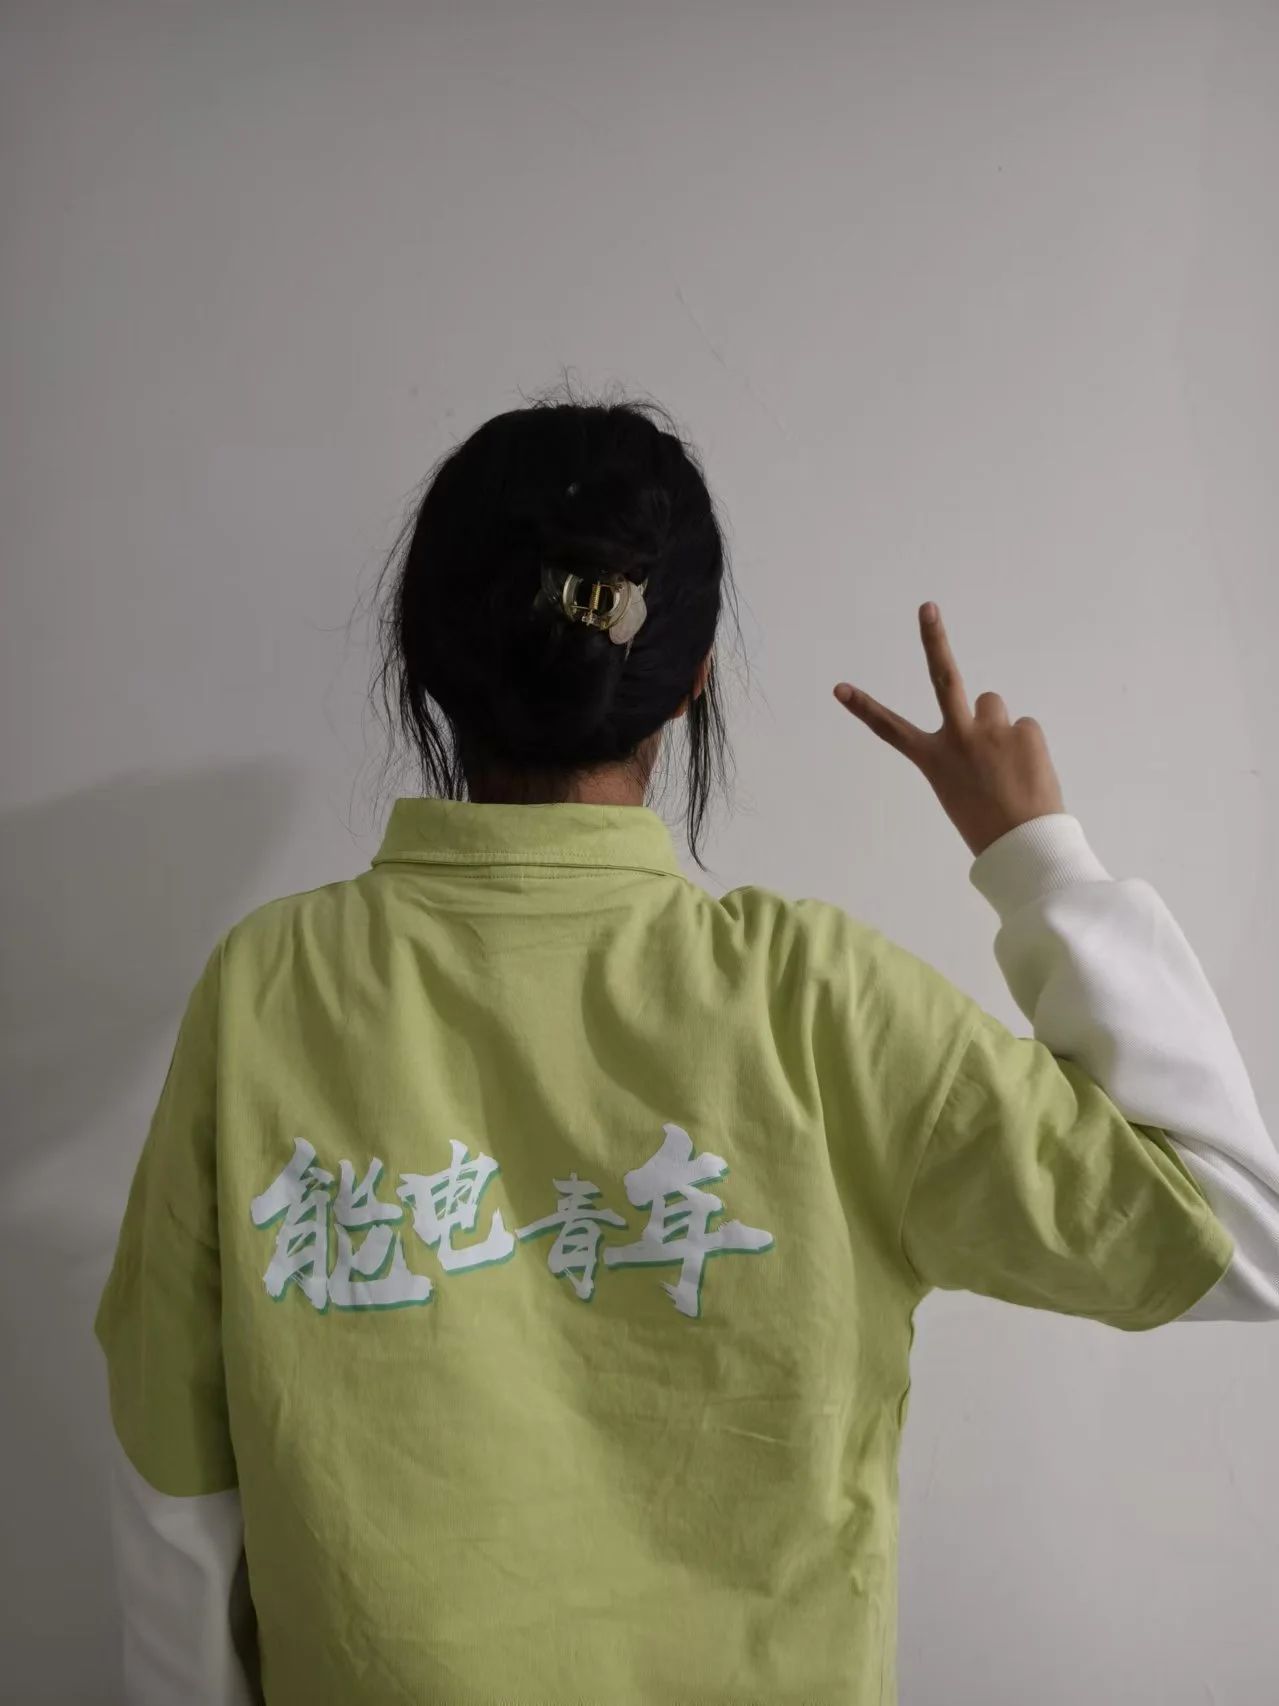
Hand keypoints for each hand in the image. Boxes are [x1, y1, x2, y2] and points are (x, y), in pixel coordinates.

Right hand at [833, 603, 1065, 857]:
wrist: (1024, 845)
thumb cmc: (986, 825)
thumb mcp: (959, 789)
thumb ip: (965, 752)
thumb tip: (989, 728)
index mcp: (933, 760)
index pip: (890, 730)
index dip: (863, 707)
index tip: (840, 687)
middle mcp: (958, 737)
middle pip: (943, 677)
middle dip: (933, 639)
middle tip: (927, 608)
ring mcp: (992, 730)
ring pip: (994, 709)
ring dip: (999, 728)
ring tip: (1007, 765)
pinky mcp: (1025, 730)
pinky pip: (1023, 728)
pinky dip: (1025, 747)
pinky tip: (1027, 772)